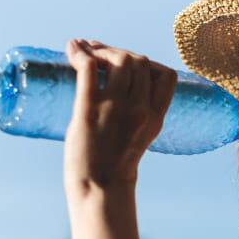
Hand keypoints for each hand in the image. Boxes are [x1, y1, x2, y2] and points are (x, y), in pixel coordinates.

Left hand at [63, 38, 177, 196]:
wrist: (99, 188)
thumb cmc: (113, 164)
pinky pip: (89, 68)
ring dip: (101, 50)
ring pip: (118, 59)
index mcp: (156, 117)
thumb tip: (114, 85)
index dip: (148, 62)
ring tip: (83, 52)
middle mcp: (140, 109)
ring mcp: (115, 108)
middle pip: (139, 61)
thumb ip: (135, 112)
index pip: (166, 75)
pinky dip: (81, 53)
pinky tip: (73, 49)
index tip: (127, 62)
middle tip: (96, 52)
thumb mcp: (138, 135)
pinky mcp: (89, 109)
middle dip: (117, 51)